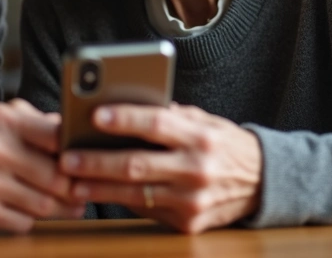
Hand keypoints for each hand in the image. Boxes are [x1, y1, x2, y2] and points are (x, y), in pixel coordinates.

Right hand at [0, 98, 84, 230]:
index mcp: (3, 120)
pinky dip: (31, 219)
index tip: (85, 160)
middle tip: (84, 191)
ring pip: (43, 205)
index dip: (76, 152)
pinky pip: (23, 223)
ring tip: (70, 206)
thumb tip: (74, 130)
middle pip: (56, 177)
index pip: (57, 136)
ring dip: (61, 209)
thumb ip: (36, 122)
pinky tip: (29, 211)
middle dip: (74, 188)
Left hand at [59, 103, 261, 233]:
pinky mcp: (189, 224)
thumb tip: (123, 108)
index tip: (95, 115)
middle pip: (138, 164)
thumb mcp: (202, 121)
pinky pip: (148, 212)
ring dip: (100, 188)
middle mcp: (197, 168)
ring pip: (137, 194)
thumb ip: (168, 116)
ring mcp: (193, 199)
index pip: (156, 123)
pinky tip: (101, 194)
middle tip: (69, 158)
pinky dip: (123, 202)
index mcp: (200, 136)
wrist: (263, 181)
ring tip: (74, 182)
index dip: (125, 119)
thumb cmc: (222, 144)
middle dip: (98, 162)